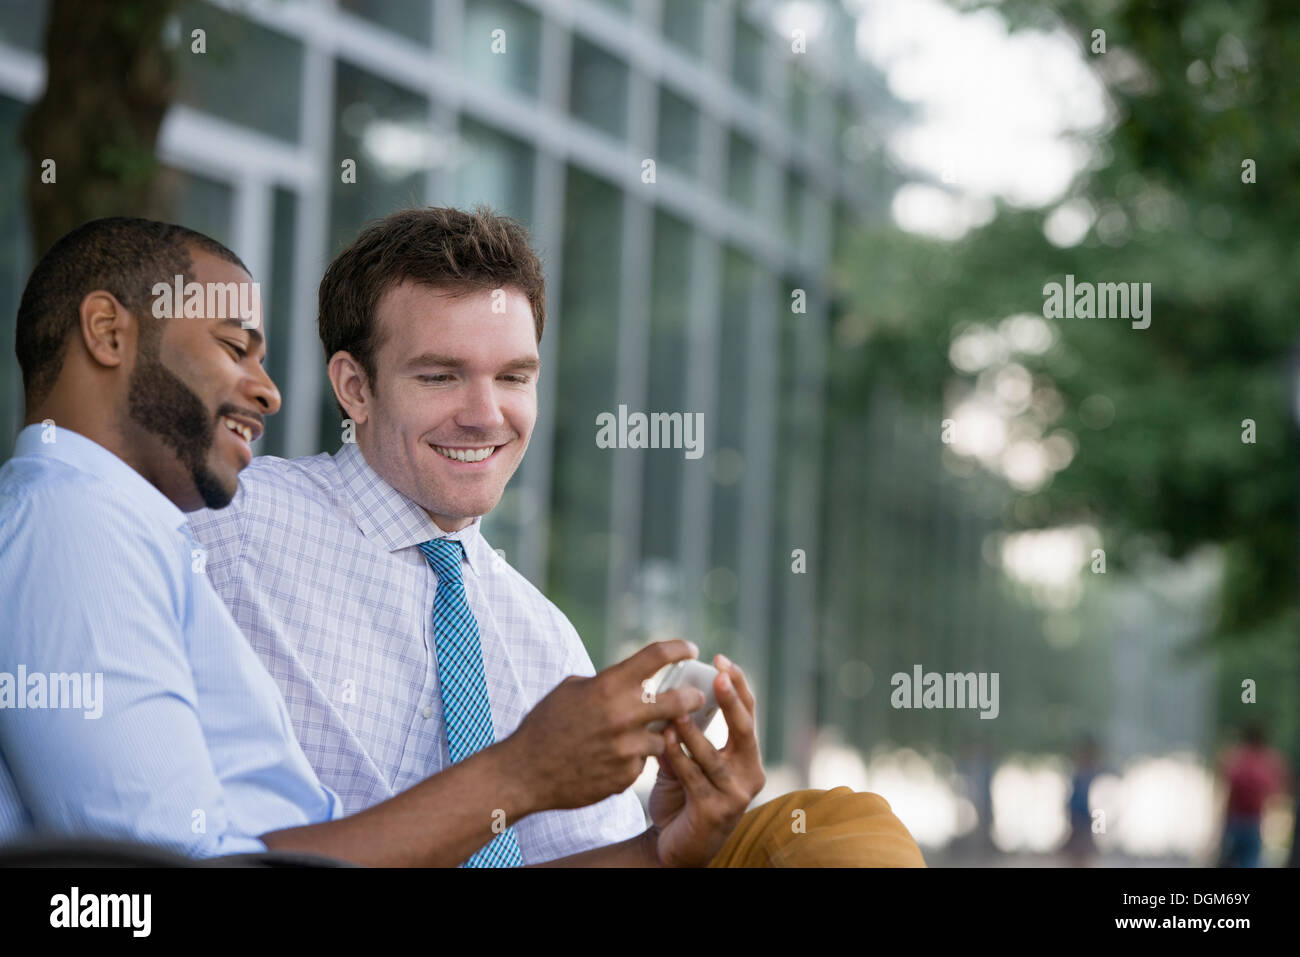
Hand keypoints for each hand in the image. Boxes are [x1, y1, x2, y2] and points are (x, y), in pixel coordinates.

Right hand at [503, 640, 708, 813]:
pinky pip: (641, 764)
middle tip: (696, 698)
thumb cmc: (545, 726)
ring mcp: (626, 748)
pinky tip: (610, 760)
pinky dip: (633, 761)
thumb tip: (629, 680)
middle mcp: (622, 715)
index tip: (691, 649)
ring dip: (656, 737)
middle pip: (679, 701)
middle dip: (693, 698)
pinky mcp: (625, 776)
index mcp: (607, 686)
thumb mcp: (571, 690)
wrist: (525, 773)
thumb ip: (604, 683)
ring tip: (636, 738)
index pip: (655, 656)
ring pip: (663, 739)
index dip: (679, 648)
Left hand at [648, 654, 765, 866]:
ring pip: (715, 755)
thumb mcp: (686, 761)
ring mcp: (736, 795)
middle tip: (718, 674)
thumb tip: (670, 698)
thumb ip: (684, 735)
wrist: (675, 847)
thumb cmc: (684, 799)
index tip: (721, 660)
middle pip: (745, 729)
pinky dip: (679, 757)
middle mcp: (750, 774)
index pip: (748, 714)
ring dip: (693, 731)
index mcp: (746, 757)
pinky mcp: (716, 812)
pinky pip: (695, 778)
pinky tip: (664, 740)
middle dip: (732, 699)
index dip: (738, 686)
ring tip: (676, 709)